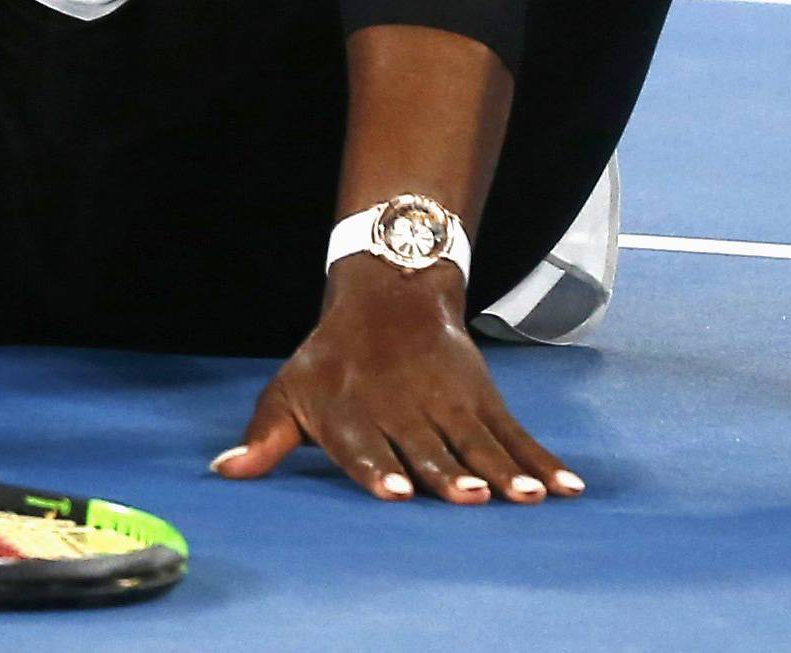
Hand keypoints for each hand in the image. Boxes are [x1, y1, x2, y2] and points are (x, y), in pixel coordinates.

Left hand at [211, 257, 584, 503]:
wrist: (388, 291)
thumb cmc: (330, 359)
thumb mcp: (289, 389)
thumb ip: (265, 437)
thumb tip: (223, 473)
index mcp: (352, 412)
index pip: (363, 446)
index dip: (377, 468)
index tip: (395, 493)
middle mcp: (402, 409)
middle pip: (428, 447)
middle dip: (448, 473)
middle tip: (469, 498)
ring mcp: (447, 403)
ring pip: (478, 441)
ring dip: (504, 470)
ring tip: (529, 496)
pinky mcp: (482, 399)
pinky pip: (515, 434)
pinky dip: (543, 460)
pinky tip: (567, 489)